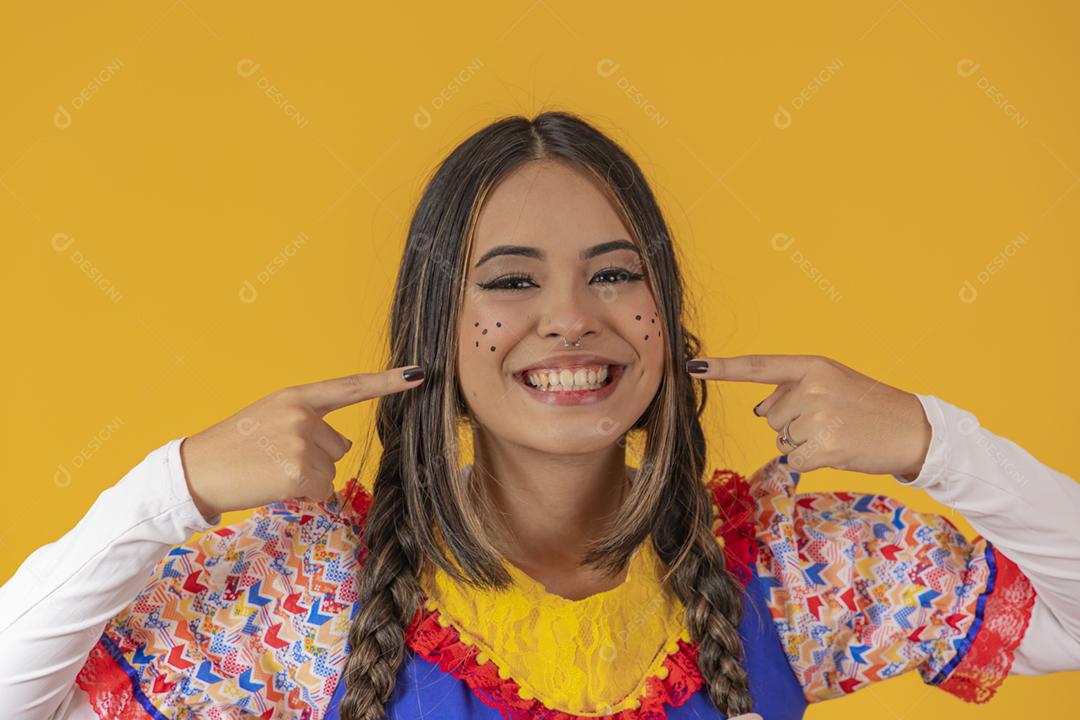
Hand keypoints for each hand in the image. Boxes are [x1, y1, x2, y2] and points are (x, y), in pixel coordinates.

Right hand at [179, 365, 425, 520]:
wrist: (196, 470)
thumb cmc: (233, 447)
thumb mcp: (270, 419)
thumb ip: (307, 422)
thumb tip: (343, 447)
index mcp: (296, 397)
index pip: (350, 387)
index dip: (387, 382)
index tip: (419, 374)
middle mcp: (303, 416)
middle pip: (340, 446)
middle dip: (317, 459)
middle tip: (275, 458)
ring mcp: (301, 444)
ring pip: (331, 471)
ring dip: (308, 479)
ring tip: (270, 471)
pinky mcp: (299, 472)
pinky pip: (322, 491)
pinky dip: (304, 496)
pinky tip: (275, 486)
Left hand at [686, 354, 929, 476]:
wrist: (913, 430)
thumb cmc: (868, 407)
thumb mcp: (832, 384)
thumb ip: (793, 390)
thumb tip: (759, 408)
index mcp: (813, 366)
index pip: (759, 367)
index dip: (723, 369)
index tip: (693, 367)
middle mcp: (812, 387)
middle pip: (769, 415)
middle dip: (792, 423)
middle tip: (830, 420)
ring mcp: (818, 416)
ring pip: (781, 438)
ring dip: (803, 442)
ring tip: (837, 432)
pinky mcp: (824, 446)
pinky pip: (794, 459)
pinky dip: (811, 460)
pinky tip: (837, 449)